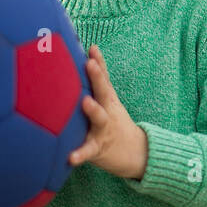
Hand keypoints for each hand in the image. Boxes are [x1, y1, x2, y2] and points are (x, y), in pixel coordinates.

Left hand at [68, 44, 147, 178]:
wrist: (135, 153)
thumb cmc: (113, 121)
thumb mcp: (109, 99)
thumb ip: (100, 77)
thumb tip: (90, 48)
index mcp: (107, 100)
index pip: (103, 77)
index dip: (99, 63)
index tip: (92, 49)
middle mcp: (107, 111)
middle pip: (104, 92)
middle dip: (97, 77)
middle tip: (90, 64)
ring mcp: (104, 129)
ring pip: (100, 118)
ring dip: (94, 110)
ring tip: (86, 102)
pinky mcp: (97, 148)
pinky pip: (88, 151)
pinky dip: (80, 154)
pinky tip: (71, 158)